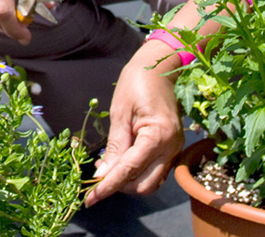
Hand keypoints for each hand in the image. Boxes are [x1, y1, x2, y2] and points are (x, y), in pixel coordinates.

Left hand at [83, 41, 183, 205]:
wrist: (160, 66)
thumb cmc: (137, 81)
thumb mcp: (120, 111)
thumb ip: (114, 146)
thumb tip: (103, 174)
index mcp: (158, 136)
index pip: (129, 170)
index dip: (108, 186)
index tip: (90, 199)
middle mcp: (171, 148)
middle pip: (144, 185)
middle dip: (120, 187)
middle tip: (97, 178)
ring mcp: (174, 149)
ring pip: (151, 182)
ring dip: (129, 182)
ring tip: (108, 168)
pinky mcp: (172, 148)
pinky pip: (156, 171)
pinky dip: (138, 173)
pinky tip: (122, 162)